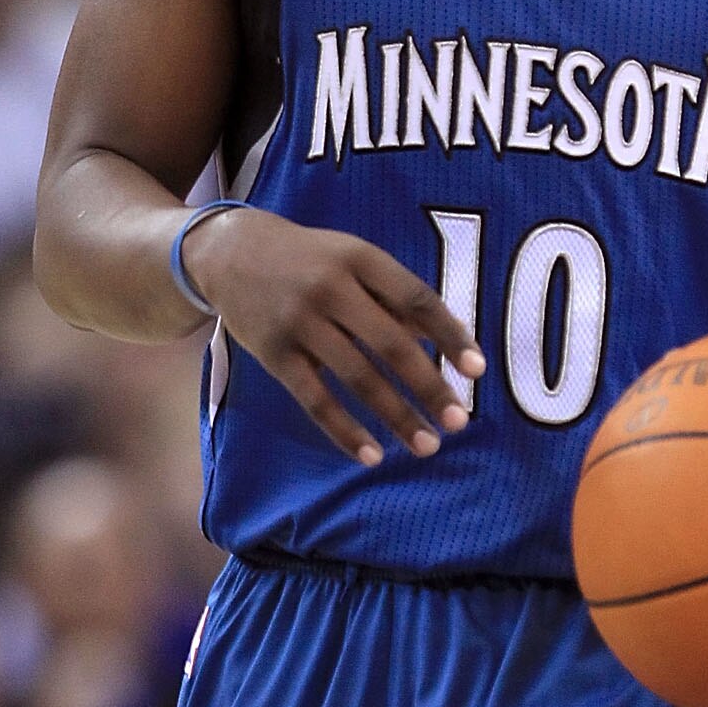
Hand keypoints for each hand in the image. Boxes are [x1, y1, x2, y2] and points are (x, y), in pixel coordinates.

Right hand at [186, 204, 484, 464]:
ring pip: (357, 378)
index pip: (417, 299)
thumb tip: (449, 337)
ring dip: (396, 416)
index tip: (477, 369)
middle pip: (391, 344)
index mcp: (360, 259)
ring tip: (426, 445)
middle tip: (459, 422)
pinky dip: (345, 431)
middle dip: (429, 387)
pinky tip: (371, 455)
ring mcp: (300, 322)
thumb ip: (396, 296)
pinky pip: (315, 400)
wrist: (229, 252)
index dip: (450, 335)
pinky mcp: (274, 354)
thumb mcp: (353, 259)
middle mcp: (331, 288)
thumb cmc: (309, 259)